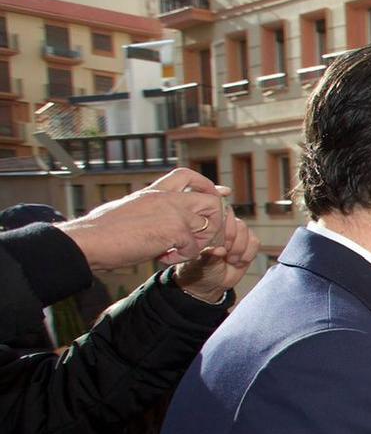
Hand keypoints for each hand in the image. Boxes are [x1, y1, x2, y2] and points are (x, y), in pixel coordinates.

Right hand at [59, 168, 229, 269]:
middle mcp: (167, 198)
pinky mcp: (174, 231)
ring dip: (201, 242)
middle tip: (201, 238)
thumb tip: (153, 215)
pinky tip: (164, 258)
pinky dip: (184, 257)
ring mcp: (172, 212)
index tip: (218, 195)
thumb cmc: (100, 230)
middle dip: (215, 220)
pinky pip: (196, 247)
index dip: (206, 185)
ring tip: (180, 251)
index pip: (186, 175)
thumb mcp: (128, 208)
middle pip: (211, 199)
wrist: (88, 241)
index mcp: (154, 191)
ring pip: (210, 224)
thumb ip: (148, 208)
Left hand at [172, 208, 259, 301]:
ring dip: (241, 251)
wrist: (210, 283)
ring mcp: (239, 236)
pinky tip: (237, 262)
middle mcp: (226, 227)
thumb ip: (209, 255)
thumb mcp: (200, 262)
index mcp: (211, 227)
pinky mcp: (249, 245)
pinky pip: (255, 244)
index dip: (227, 232)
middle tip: (226, 255)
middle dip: (235, 243)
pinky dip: (248, 255)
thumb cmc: (200, 269)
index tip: (222, 246)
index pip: (225, 217)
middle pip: (240, 226)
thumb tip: (220, 250)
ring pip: (250, 235)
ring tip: (230, 260)